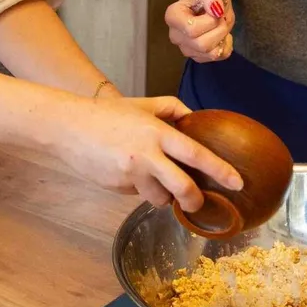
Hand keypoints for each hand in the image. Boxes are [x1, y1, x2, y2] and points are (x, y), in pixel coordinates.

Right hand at [56, 96, 240, 212]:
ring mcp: (130, 175)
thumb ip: (170, 108)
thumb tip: (194, 117)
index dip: (220, 170)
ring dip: (162, 196)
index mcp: (157, 133)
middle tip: (197, 202)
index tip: (237, 182)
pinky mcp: (117, 187)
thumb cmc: (107, 115)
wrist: (68, 127)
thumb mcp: (142, 104)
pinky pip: (137, 194)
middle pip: (182, 188)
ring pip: (159, 198)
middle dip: (194, 200)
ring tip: (154, 180)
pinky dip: (139, 188)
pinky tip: (127, 172)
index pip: (196, 154)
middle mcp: (146, 156)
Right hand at [165, 0, 233, 63]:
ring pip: (210, 54)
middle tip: (221, 16)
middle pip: (202, 45)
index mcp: (172, 16)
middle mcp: (175, 35)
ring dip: (223, 37)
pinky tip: (223, 34)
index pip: (191, 30)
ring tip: (221, 23)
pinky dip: (226, 46)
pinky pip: (218, 57)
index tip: (215, 8)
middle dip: (220, 29)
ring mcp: (186, 48)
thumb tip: (215, 8)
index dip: (210, 21)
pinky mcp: (199, 55)